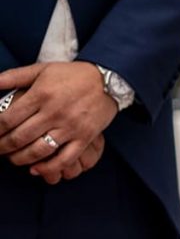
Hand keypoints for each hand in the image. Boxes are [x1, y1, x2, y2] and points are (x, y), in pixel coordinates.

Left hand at [0, 62, 116, 183]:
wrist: (109, 79)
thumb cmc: (73, 75)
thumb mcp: (42, 69)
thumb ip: (14, 76)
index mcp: (41, 94)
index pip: (8, 119)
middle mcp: (54, 112)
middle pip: (19, 138)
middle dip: (2, 147)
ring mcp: (70, 126)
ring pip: (38, 151)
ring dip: (20, 159)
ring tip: (13, 159)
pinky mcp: (85, 137)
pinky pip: (64, 159)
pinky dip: (48, 168)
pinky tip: (36, 169)